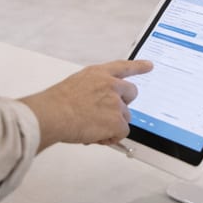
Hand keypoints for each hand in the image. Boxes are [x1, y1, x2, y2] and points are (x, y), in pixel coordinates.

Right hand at [19, 59, 152, 150]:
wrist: (52, 114)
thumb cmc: (56, 103)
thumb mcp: (76, 85)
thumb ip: (93, 89)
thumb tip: (97, 104)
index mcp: (99, 73)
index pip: (123, 66)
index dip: (138, 66)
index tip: (149, 65)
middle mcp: (111, 85)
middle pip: (131, 93)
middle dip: (123, 104)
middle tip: (109, 114)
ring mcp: (116, 102)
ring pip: (125, 116)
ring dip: (113, 124)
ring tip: (91, 127)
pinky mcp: (117, 120)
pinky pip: (122, 132)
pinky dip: (111, 137)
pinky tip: (96, 135)